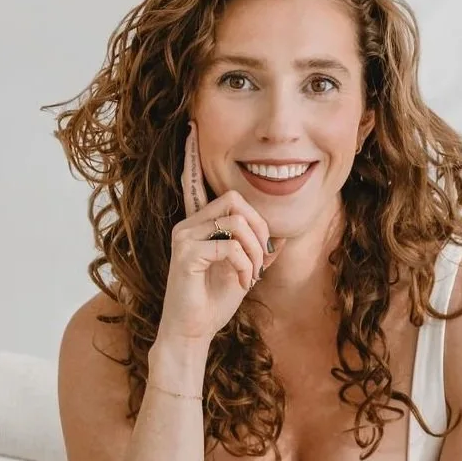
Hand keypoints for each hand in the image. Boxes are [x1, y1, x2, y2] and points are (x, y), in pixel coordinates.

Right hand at [156, 120, 285, 345]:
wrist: (193, 331)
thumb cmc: (214, 301)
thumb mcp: (244, 270)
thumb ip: (257, 249)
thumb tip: (278, 236)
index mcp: (198, 223)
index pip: (195, 182)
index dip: (192, 157)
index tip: (190, 129)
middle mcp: (187, 224)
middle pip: (235, 200)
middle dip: (260, 228)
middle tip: (261, 258)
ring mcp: (183, 237)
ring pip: (236, 221)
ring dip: (255, 250)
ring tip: (252, 273)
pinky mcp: (185, 254)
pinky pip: (230, 245)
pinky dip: (245, 265)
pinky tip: (242, 282)